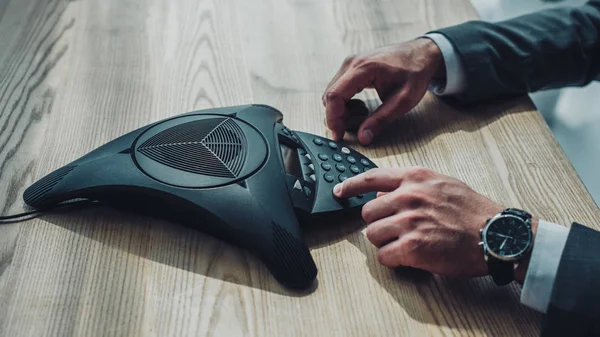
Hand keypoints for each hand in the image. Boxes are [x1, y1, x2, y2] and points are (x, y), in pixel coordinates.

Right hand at [322, 38, 444, 143]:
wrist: (421, 54)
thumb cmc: (415, 73)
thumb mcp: (403, 101)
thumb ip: (381, 120)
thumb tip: (363, 137)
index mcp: (363, 68)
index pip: (335, 95)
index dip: (333, 119)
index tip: (338, 136)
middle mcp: (352, 63)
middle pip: (330, 95)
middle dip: (339, 117)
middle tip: (358, 126)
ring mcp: (350, 64)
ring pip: (333, 93)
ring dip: (343, 110)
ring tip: (365, 115)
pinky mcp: (351, 68)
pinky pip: (339, 89)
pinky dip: (345, 103)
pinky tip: (362, 107)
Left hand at [333, 167, 536, 281]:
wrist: (497, 234)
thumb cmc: (473, 211)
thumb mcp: (442, 184)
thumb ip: (412, 184)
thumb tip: (384, 192)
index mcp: (415, 178)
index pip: (370, 177)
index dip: (350, 186)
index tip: (339, 191)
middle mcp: (409, 196)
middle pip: (368, 212)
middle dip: (378, 223)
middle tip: (396, 231)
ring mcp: (409, 221)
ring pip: (372, 235)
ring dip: (386, 243)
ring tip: (407, 244)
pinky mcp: (413, 246)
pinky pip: (384, 256)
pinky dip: (394, 260)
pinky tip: (409, 257)